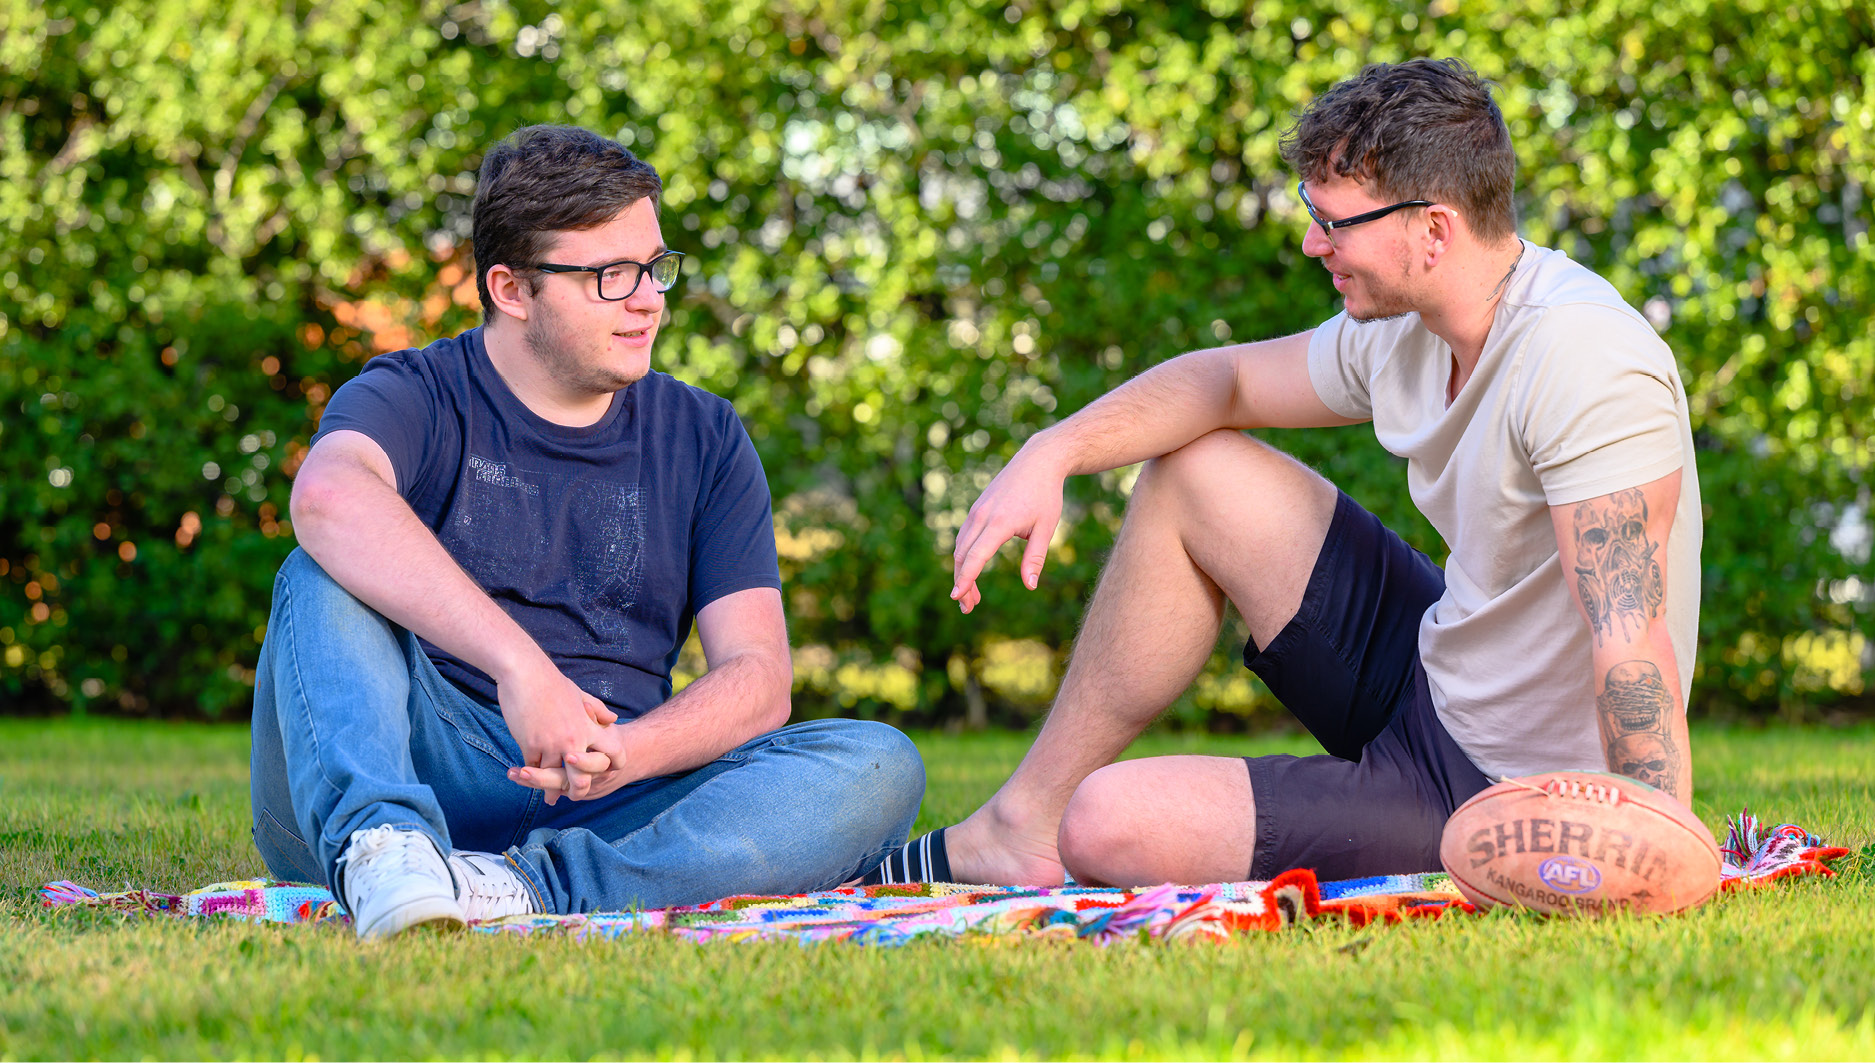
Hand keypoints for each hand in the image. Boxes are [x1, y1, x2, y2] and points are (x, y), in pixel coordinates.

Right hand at [493, 654, 617, 804]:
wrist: (525, 673)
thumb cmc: (551, 682)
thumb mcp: (580, 694)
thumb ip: (597, 710)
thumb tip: (613, 719)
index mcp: (588, 726)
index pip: (611, 752)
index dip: (613, 764)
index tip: (608, 772)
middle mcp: (574, 739)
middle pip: (582, 777)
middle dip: (579, 790)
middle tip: (575, 796)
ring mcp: (552, 744)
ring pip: (553, 776)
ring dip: (550, 789)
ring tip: (550, 798)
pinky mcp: (531, 745)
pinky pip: (533, 766)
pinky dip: (531, 773)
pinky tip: (530, 780)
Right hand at [950, 443, 1066, 613]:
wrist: (1038, 461)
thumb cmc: (1046, 495)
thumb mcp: (1046, 527)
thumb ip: (1035, 557)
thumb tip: (1030, 586)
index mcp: (1000, 523)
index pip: (976, 556)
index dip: (966, 579)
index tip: (957, 597)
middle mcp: (982, 516)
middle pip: (962, 555)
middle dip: (962, 583)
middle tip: (968, 608)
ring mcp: (977, 510)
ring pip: (960, 546)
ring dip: (962, 572)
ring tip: (972, 596)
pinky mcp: (977, 508)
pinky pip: (964, 536)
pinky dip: (964, 556)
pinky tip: (972, 569)